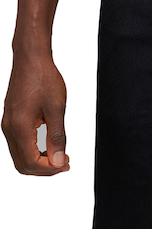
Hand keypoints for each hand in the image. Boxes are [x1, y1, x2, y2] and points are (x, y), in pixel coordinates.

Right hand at [2, 52, 69, 175]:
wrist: (31, 59)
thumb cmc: (44, 79)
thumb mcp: (57, 109)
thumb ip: (57, 137)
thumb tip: (58, 161)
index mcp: (20, 128)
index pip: (31, 163)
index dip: (50, 169)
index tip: (66, 163)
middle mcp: (10, 128)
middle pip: (23, 165)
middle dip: (44, 169)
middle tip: (64, 163)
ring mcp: (8, 124)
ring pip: (20, 156)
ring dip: (39, 161)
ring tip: (59, 155)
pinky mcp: (11, 120)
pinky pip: (19, 145)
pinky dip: (34, 151)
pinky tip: (49, 146)